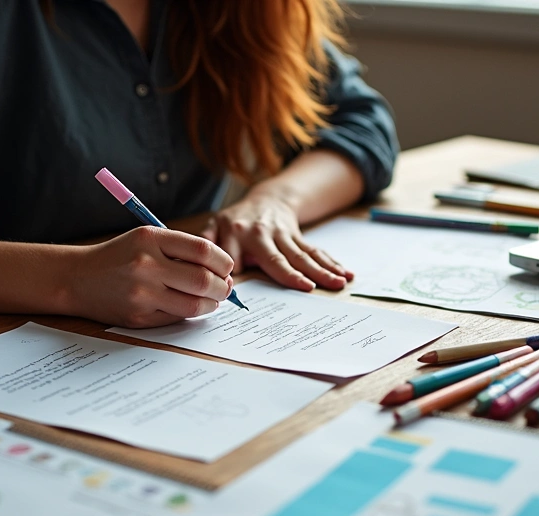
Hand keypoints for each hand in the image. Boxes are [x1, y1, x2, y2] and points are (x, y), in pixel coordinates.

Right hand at [65, 226, 233, 327]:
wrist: (77, 278)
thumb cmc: (118, 257)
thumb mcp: (146, 239)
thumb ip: (180, 250)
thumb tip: (222, 271)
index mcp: (150, 238)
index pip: (203, 250)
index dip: (223, 262)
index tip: (227, 267)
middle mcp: (146, 264)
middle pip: (204, 280)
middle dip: (224, 287)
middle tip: (226, 288)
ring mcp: (142, 293)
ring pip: (195, 305)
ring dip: (212, 304)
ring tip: (212, 299)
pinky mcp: (139, 316)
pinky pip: (177, 318)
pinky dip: (191, 313)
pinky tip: (190, 306)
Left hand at [201, 192, 353, 290]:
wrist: (267, 200)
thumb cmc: (235, 222)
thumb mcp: (214, 227)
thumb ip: (204, 245)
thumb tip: (192, 269)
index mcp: (234, 234)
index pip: (235, 259)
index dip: (237, 275)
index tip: (243, 292)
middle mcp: (260, 234)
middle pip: (277, 258)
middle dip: (292, 273)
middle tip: (306, 288)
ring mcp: (282, 235)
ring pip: (302, 255)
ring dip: (321, 270)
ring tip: (336, 283)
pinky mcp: (299, 238)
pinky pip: (316, 251)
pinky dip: (332, 263)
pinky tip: (346, 274)